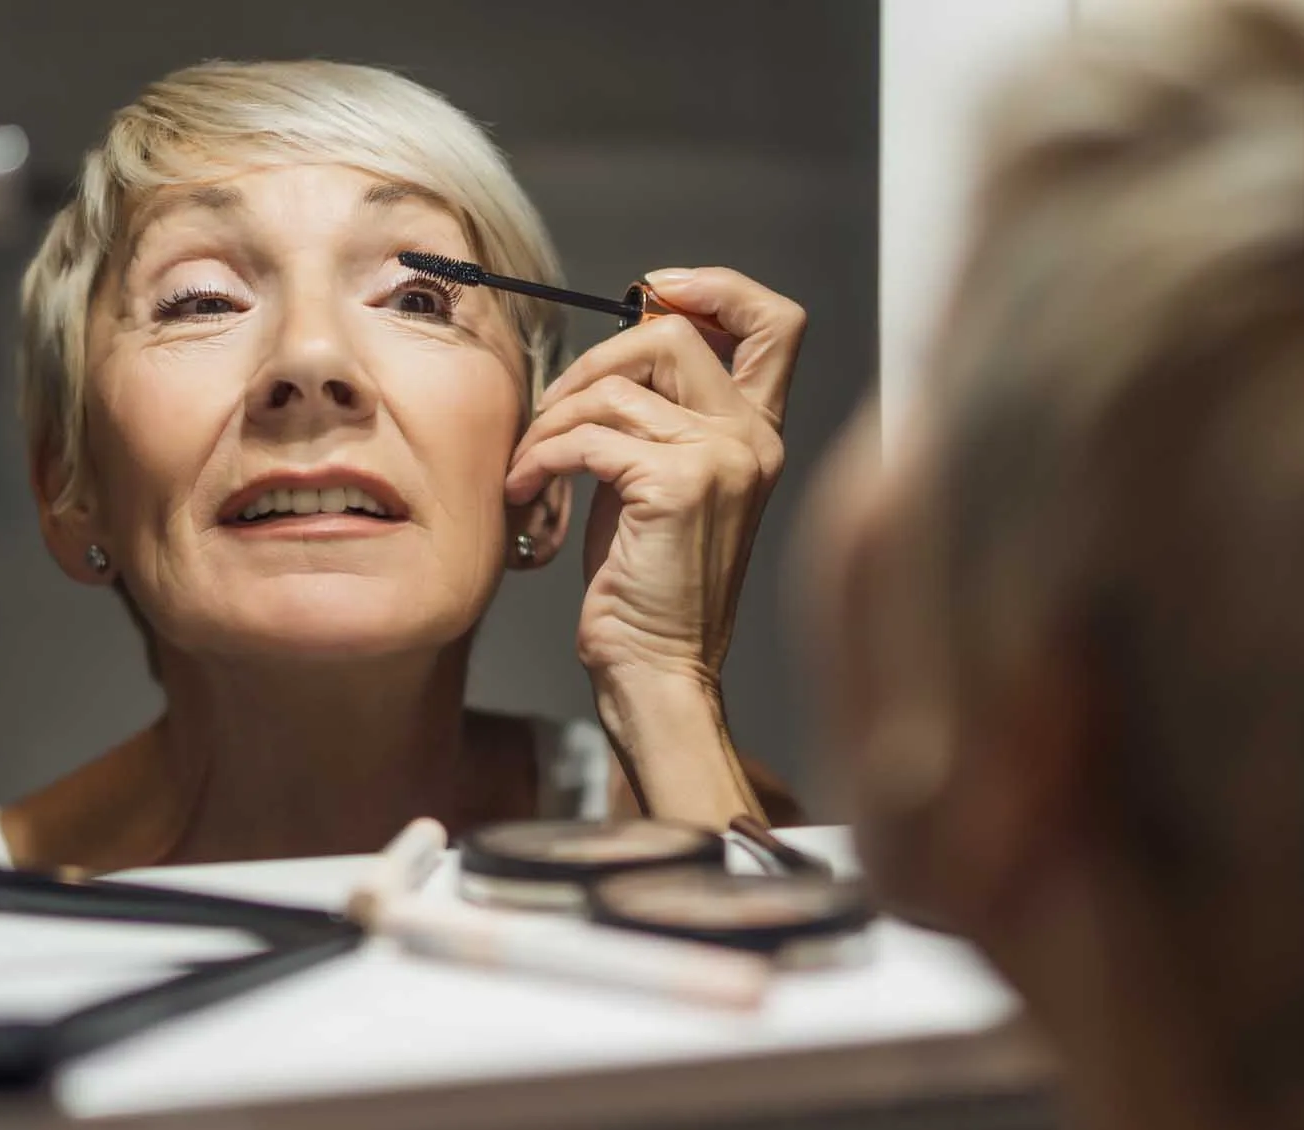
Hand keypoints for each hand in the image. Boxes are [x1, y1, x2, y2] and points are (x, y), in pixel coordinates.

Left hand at [505, 268, 805, 825]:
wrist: (655, 671)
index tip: (652, 294)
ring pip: (615, 388)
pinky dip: (543, 457)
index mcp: (758, 435)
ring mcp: (721, 461)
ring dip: (552, 421)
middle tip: (552, 413)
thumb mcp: (658, 485)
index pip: (774, 321)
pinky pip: (588, 436)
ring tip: (530, 466)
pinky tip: (529, 492)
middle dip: (593, 361)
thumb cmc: (647, 588)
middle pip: (672, 336)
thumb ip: (654, 418)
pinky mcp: (676, 486)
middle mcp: (753, 440)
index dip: (715, 288)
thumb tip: (608, 355)